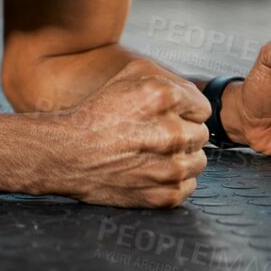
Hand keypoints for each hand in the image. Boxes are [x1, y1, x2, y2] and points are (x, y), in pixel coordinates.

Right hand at [56, 59, 209, 207]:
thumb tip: (191, 94)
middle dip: (181, 133)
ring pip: (198, 161)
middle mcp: (172, 132)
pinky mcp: (165, 195)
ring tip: (151, 154)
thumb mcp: (128, 75)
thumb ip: (167, 77)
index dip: (183, 111)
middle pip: (201, 134)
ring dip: (180, 158)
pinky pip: (188, 186)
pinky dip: (172, 182)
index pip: (202, 108)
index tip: (163, 117)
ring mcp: (171, 167)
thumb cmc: (95, 115)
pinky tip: (149, 171)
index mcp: (164, 97)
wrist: (67, 154)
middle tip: (152, 135)